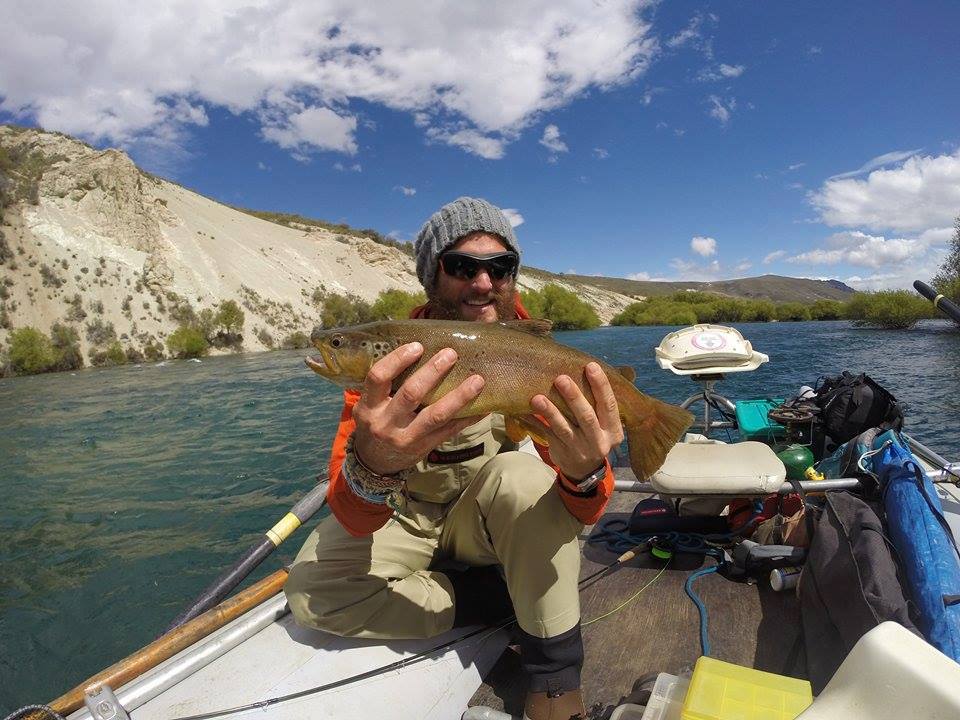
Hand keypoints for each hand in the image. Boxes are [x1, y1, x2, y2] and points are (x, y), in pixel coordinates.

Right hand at [351, 342, 485, 475]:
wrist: (374, 462)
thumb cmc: (375, 422)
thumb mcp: (370, 405)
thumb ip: (386, 385)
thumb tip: (419, 350)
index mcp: (369, 406)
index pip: (378, 377)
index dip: (397, 360)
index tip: (417, 346)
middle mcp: (385, 423)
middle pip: (411, 393)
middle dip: (433, 372)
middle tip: (451, 354)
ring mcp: (406, 438)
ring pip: (436, 415)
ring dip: (459, 396)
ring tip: (478, 380)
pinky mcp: (424, 448)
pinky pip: (449, 430)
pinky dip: (468, 417)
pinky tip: (483, 407)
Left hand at [525, 362, 623, 479]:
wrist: (585, 471)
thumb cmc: (594, 435)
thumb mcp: (606, 425)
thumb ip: (601, 403)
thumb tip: (592, 366)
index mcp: (613, 430)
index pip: (609, 405)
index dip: (601, 386)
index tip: (591, 366)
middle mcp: (598, 441)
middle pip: (586, 417)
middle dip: (574, 397)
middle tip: (561, 378)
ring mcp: (579, 449)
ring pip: (564, 429)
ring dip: (550, 412)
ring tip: (537, 398)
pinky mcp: (561, 452)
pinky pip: (546, 435)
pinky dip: (535, 422)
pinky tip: (524, 411)